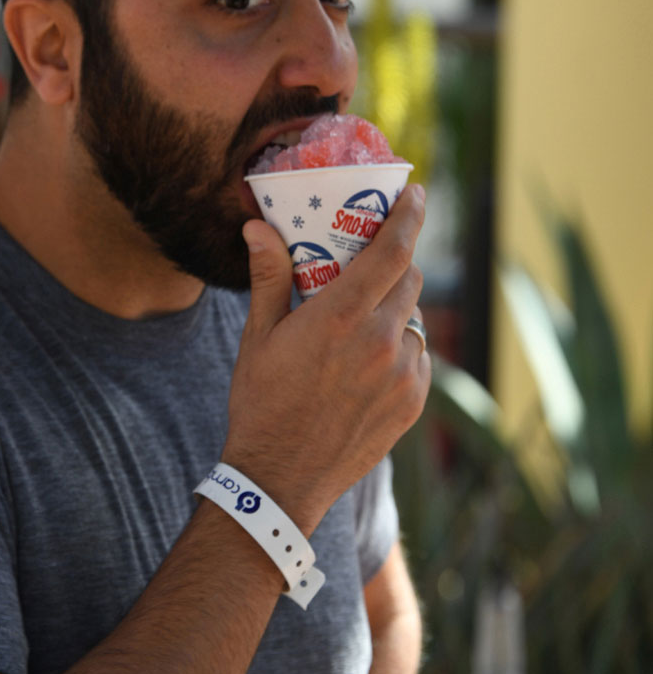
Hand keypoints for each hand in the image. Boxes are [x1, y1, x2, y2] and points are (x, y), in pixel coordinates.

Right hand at [222, 185, 430, 532]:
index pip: (394, 250)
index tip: (417, 194)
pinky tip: (369, 361)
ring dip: (395, 310)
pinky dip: (400, 349)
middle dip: (395, 262)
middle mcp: (381, 341)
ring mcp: (403, 375)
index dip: (410, 215)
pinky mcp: (413, 403)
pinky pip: (418, 358)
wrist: (280, 480)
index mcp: (342, 316)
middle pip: (409, 278)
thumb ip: (269, 277)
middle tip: (370, 261)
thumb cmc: (262, 402)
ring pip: (414, 320)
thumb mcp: (259, 336)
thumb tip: (256, 227)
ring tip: (361, 323)